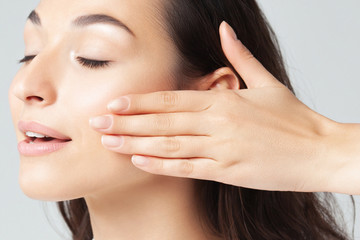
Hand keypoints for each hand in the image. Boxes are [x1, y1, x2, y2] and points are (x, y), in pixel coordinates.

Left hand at [89, 22, 337, 191]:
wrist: (320, 151)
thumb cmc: (294, 118)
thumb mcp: (267, 81)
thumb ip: (240, 56)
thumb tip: (225, 29)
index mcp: (224, 99)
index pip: (172, 98)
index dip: (140, 101)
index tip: (114, 103)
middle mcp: (218, 122)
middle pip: (163, 121)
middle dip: (126, 122)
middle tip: (96, 123)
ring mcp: (222, 148)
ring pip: (170, 144)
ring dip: (136, 143)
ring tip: (108, 143)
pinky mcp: (229, 171)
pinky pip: (188, 168)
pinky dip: (162, 165)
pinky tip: (140, 161)